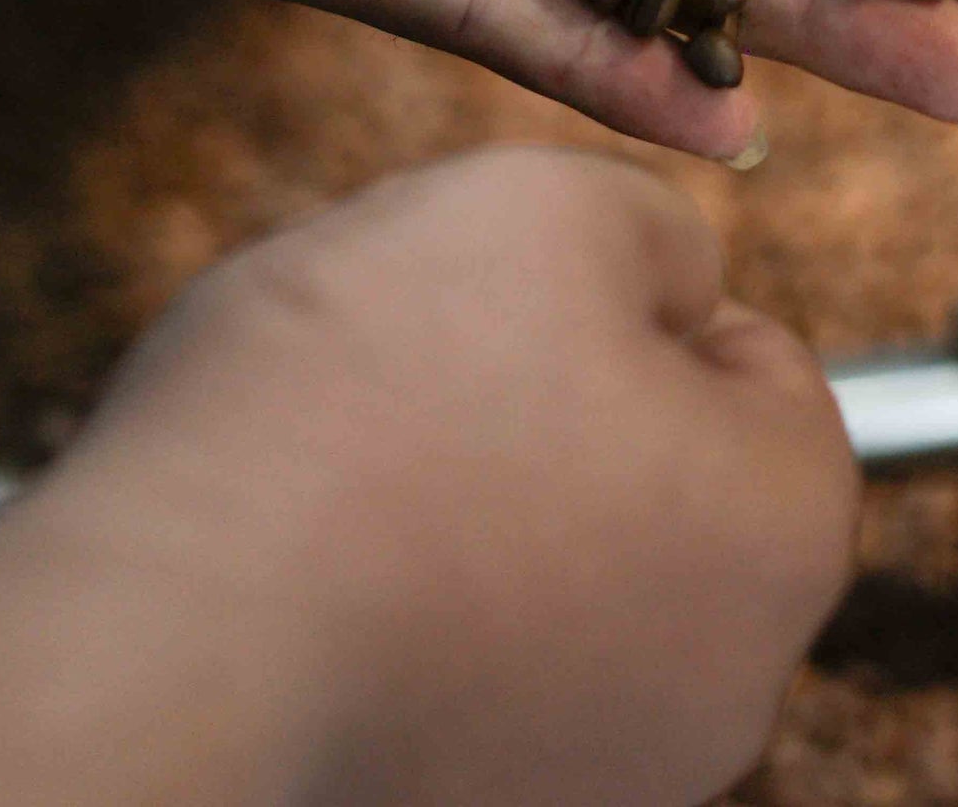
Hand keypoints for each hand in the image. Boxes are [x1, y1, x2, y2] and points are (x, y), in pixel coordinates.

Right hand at [4, 148, 859, 806]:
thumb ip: (654, 227)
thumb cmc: (361, 405)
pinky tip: (317, 572)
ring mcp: (605, 772)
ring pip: (552, 567)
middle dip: (548, 406)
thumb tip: (673, 281)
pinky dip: (400, 609)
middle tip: (413, 372)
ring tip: (350, 473)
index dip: (621, 294)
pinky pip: (460, 661)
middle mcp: (732, 683)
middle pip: (656, 474)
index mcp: (788, 527)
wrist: (169, 635)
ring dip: (468, 505)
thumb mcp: (542, 208)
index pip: (756, 358)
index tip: (501, 304)